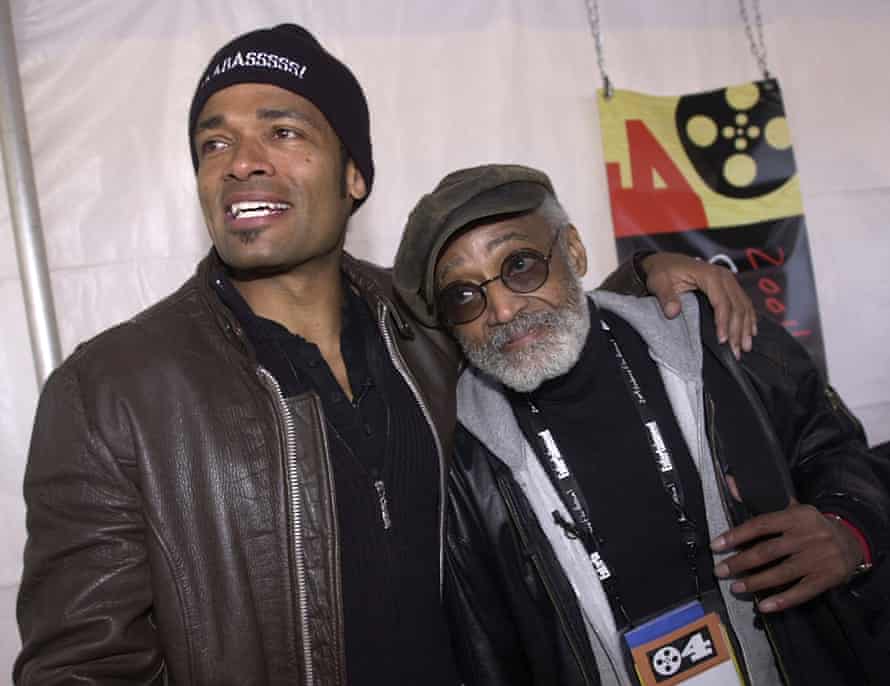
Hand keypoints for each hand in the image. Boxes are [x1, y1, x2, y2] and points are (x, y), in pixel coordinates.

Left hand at [641, 253, 756, 358]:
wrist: (665, 262)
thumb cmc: (662, 272)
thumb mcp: (659, 282)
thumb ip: (666, 297)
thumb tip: (672, 312)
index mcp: (709, 275)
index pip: (722, 302)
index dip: (723, 322)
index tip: (722, 340)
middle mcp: (723, 276)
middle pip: (736, 306)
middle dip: (737, 330)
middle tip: (735, 351)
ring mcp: (729, 280)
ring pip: (743, 306)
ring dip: (745, 328)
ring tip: (744, 347)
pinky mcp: (729, 285)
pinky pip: (744, 302)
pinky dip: (749, 318)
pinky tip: (750, 332)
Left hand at [710, 502, 863, 612]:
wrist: (851, 540)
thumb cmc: (812, 525)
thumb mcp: (792, 508)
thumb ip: (761, 500)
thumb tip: (730, 484)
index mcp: (795, 516)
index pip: (760, 525)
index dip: (736, 536)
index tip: (716, 546)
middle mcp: (807, 536)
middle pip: (767, 551)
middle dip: (740, 562)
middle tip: (719, 570)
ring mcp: (818, 558)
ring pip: (781, 573)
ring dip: (755, 582)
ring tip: (735, 587)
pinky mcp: (827, 577)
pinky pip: (802, 591)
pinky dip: (782, 600)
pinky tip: (764, 606)